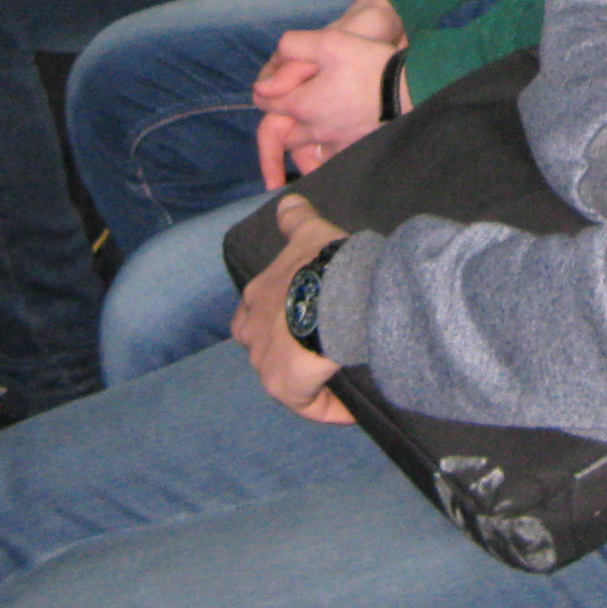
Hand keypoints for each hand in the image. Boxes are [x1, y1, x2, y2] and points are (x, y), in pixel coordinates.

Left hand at [233, 194, 354, 421]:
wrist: (334, 294)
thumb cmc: (323, 263)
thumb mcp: (310, 233)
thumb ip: (296, 219)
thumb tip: (287, 199)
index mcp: (257, 297)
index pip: (252, 315)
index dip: (273, 320)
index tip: (301, 321)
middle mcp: (253, 332)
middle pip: (263, 350)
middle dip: (285, 354)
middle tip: (320, 352)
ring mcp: (266, 363)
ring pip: (284, 379)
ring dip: (308, 380)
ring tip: (340, 378)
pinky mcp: (286, 389)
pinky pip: (311, 405)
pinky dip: (331, 407)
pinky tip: (354, 407)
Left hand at [252, 22, 403, 185]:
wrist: (412, 90)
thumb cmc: (370, 64)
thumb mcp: (330, 41)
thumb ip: (293, 47)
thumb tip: (269, 70)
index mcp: (303, 104)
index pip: (267, 104)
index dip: (266, 93)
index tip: (270, 89)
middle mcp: (314, 131)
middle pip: (284, 136)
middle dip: (283, 125)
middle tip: (291, 115)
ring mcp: (336, 146)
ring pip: (307, 154)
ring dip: (304, 148)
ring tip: (311, 140)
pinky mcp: (356, 154)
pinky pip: (332, 162)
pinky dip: (327, 157)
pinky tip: (336, 147)